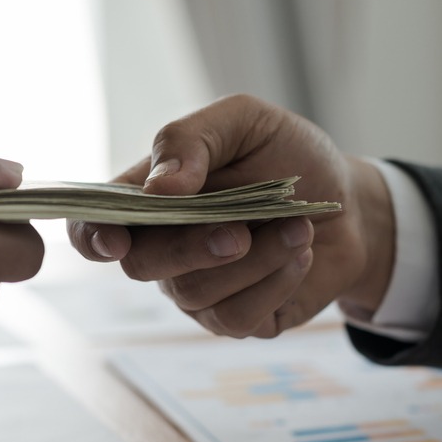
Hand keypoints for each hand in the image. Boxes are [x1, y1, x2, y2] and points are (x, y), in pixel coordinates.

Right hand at [68, 95, 393, 337]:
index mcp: (148, 198)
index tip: (114, 240)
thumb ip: (191, 140)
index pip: (92, 226)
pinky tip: (300, 255)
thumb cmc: (286, 155)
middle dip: (190, 248)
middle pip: (142, 265)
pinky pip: (236, 317)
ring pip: (196, 293)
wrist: (350, 201)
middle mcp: (163, 248)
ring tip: (297, 228)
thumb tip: (158, 188)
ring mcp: (197, 290)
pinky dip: (274, 283)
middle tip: (240, 231)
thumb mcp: (243, 122)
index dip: (91, 236)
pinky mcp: (237, 319)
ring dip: (253, 261)